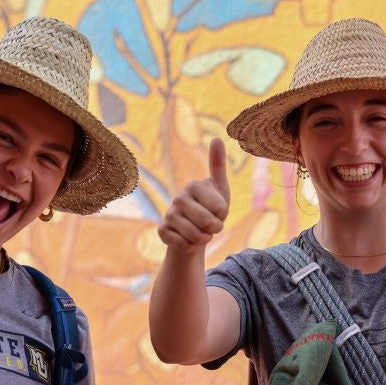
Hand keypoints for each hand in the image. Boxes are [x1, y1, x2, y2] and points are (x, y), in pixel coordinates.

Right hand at [158, 138, 230, 252]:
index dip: (223, 215)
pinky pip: (184, 245)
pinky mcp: (162, 231)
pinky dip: (190, 247)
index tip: (217, 211)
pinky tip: (187, 240)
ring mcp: (168, 215)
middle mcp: (178, 198)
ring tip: (200, 232)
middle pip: (209, 223)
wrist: (192, 230)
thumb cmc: (209, 208)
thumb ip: (218, 165)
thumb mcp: (220, 189)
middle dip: (215, 230)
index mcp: (193, 185)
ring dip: (203, 239)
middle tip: (210, 225)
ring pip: (197, 237)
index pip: (220, 209)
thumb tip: (217, 137)